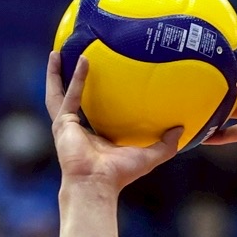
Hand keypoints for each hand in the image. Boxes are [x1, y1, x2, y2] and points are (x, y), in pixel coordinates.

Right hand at [46, 52, 180, 194]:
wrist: (98, 183)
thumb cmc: (120, 175)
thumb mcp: (149, 157)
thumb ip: (166, 145)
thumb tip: (181, 129)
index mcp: (94, 137)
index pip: (94, 113)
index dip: (94, 99)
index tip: (101, 82)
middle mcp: (77, 129)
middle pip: (69, 99)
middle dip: (66, 80)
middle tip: (70, 58)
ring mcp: (66, 126)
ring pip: (57, 93)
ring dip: (55, 74)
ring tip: (57, 52)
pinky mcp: (62, 123)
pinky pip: (69, 95)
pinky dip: (75, 78)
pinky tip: (82, 60)